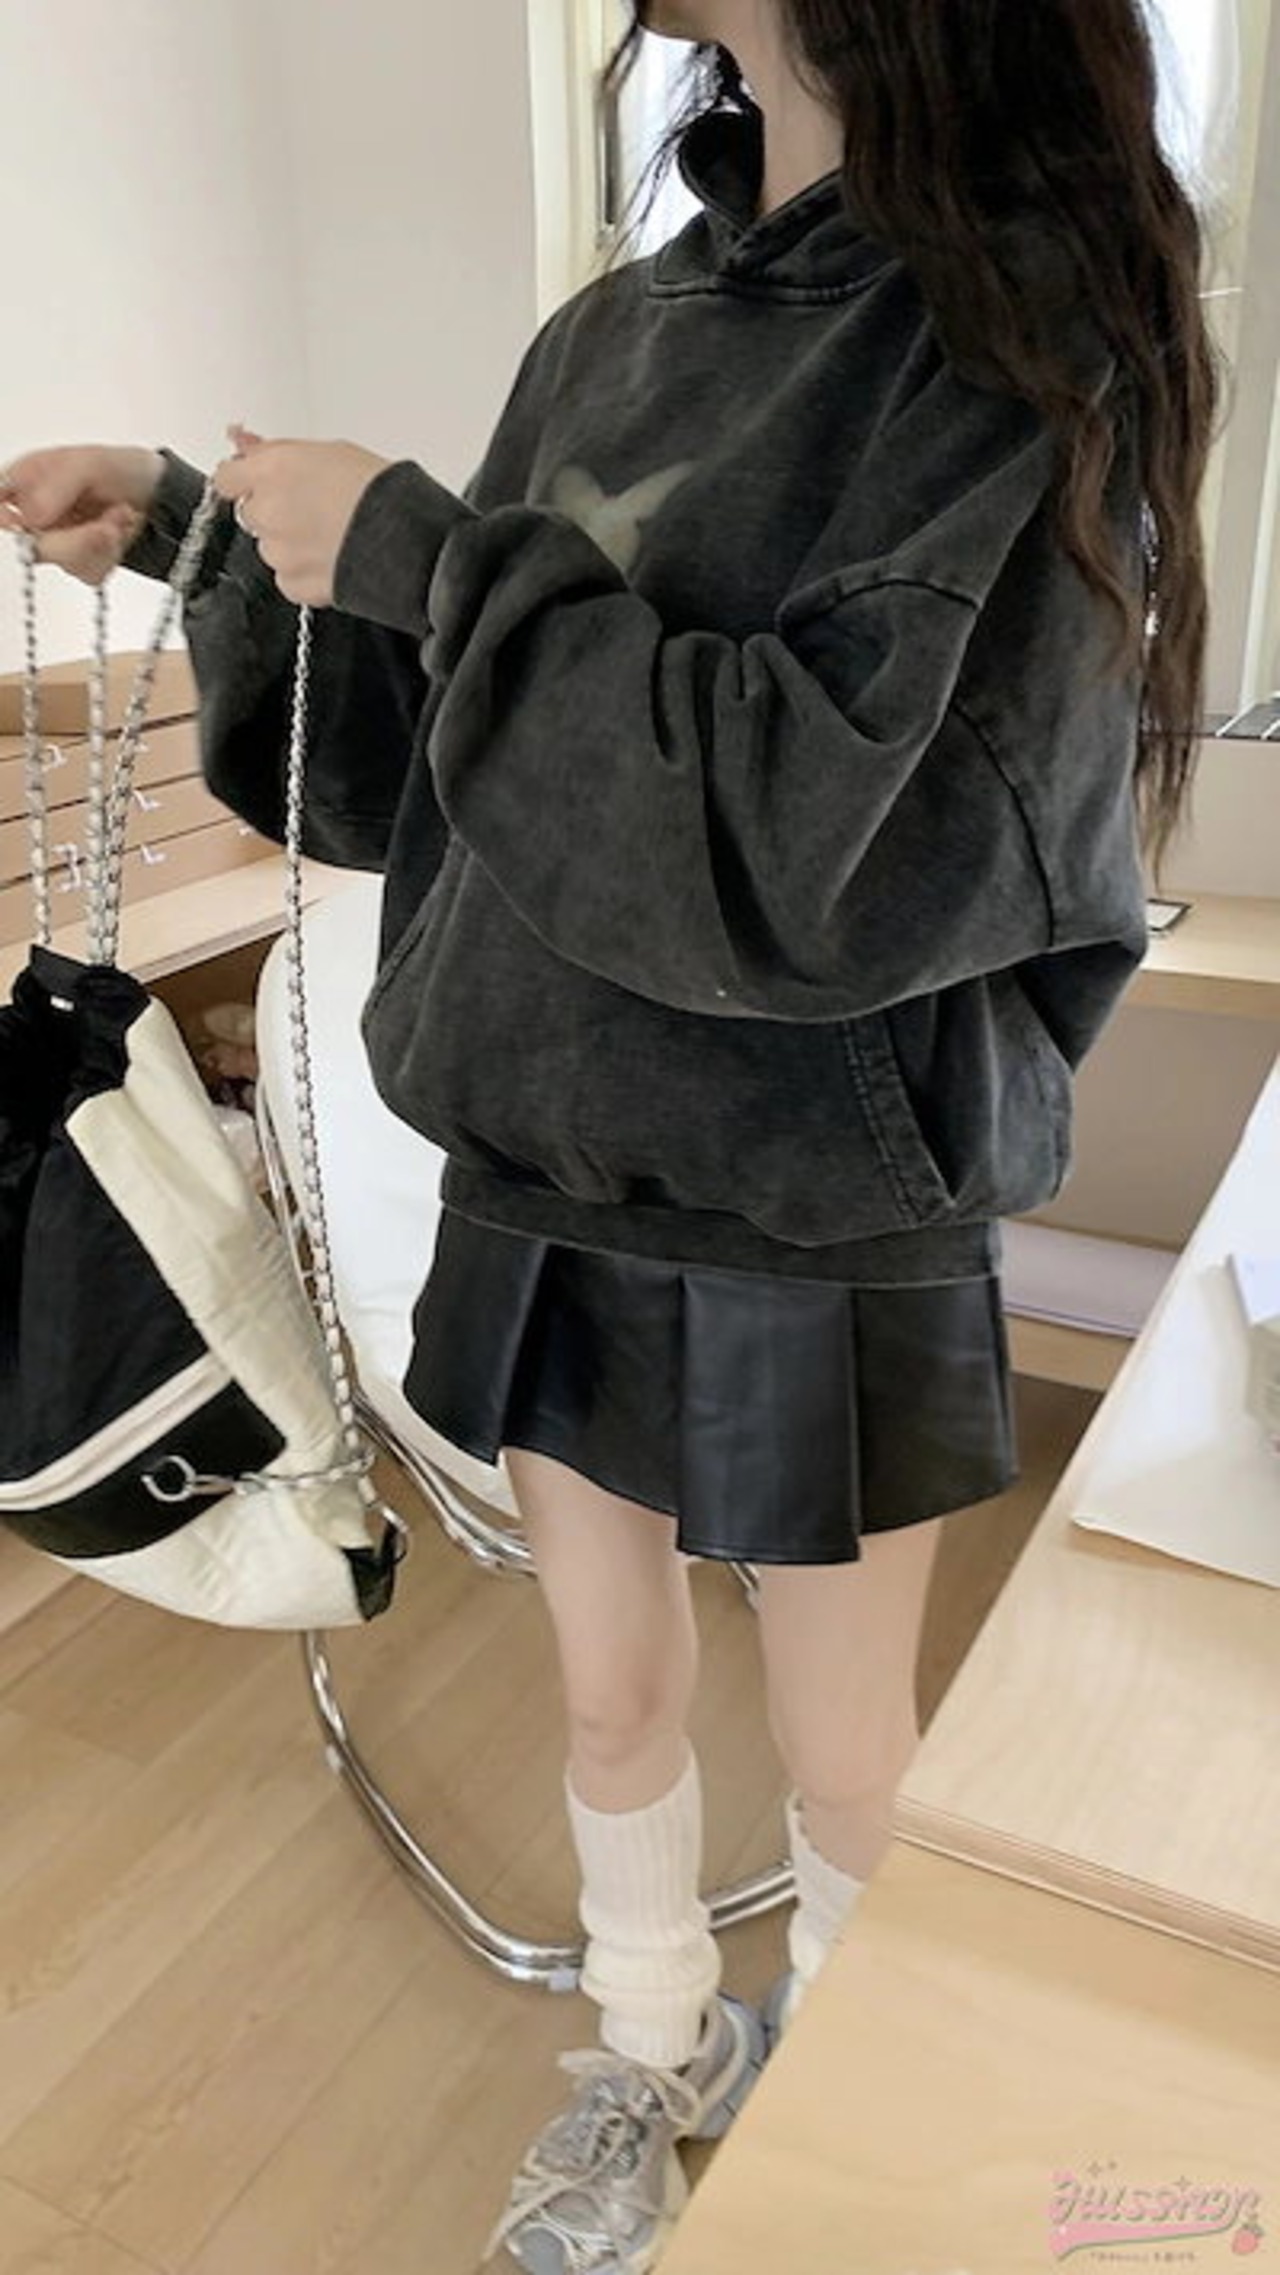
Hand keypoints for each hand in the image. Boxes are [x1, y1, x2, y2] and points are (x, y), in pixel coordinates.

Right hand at [0, 444, 162, 584]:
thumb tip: (32, 516)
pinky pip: (87, 573)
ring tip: (118, 515)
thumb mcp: (88, 462)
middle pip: (27, 546)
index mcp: (22, 481)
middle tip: (105, 524)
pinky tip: (118, 529)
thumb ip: (57, 484)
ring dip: (99, 542)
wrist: (159, 494)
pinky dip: (110, 554)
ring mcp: (54, 542)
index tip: (27, 525)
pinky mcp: (79, 564)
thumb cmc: (119, 468)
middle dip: (74, 539)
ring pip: (62, 563)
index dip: (5, 522)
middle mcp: (31, 514)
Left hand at [213, 425, 391, 605]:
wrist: (409, 539)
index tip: (256, 480)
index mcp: (272, 470)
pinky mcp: (294, 584)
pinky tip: (332, 556)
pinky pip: (287, 577)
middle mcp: (268, 511)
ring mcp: (278, 552)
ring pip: (271, 547)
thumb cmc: (380, 492)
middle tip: (313, 506)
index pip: (227, 477)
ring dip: (291, 541)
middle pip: (252, 512)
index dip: (243, 479)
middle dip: (274, 509)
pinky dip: (304, 571)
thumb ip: (279, 452)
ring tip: (333, 533)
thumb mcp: (329, 451)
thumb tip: (247, 445)